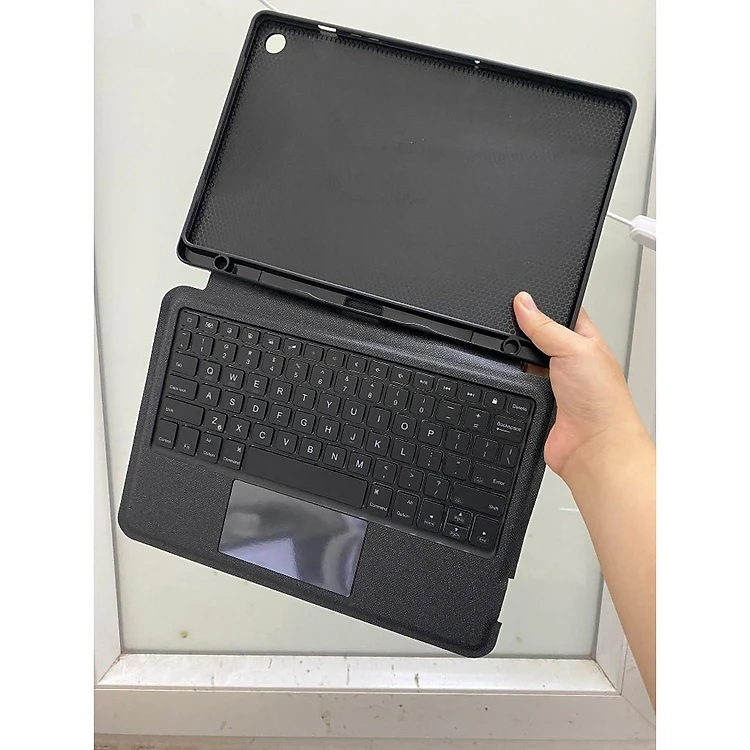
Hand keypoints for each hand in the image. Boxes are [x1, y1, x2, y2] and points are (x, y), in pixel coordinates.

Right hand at [513, 291, 646, 481]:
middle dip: (523, 336)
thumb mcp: (574, 349)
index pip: (559, 314)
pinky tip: (516, 381)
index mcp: (586, 341)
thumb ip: (545, 326)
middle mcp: (570, 361)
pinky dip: (512, 383)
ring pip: (522, 362)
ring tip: (518, 361)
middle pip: (536, 338)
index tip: (520, 299)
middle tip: (514, 333)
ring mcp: (553, 382)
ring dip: (517, 363)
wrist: (593, 447)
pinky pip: (517, 385)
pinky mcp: (537, 401)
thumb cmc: (603, 401)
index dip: (541, 305)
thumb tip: (524, 303)